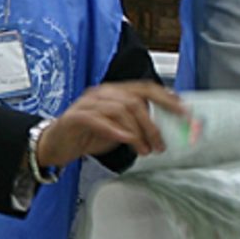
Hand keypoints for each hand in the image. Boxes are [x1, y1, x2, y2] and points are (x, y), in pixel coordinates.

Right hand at [37, 82, 183, 165]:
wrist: (56, 145)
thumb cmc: (87, 136)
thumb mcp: (119, 130)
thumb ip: (138, 126)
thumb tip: (164, 132)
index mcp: (115, 93)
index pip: (146, 89)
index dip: (167, 99)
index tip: (184, 111)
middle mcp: (103, 93)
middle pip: (135, 100)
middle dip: (153, 124)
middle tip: (161, 144)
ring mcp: (88, 103)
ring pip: (120, 110)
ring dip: (137, 132)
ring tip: (144, 149)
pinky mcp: (76, 117)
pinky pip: (99, 120)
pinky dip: (116, 130)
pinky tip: (126, 140)